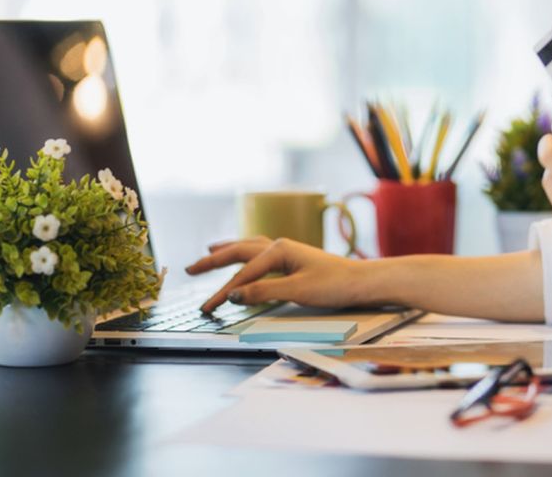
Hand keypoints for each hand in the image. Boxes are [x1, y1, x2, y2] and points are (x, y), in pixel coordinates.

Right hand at [186, 237, 367, 312]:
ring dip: (228, 250)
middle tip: (189, 268)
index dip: (223, 292)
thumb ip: (263, 292)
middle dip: (213, 261)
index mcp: (279, 250)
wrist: (362, 282)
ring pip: (249, 247)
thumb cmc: (334, 285)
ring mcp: (287, 250)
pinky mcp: (293, 259)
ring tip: (210, 252)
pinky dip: (245, 253)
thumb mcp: (297, 291)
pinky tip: (244, 255)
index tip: (208, 307)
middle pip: (239, 251)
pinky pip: (260, 252)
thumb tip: (234, 294)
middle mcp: (280, 245)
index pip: (243, 273)